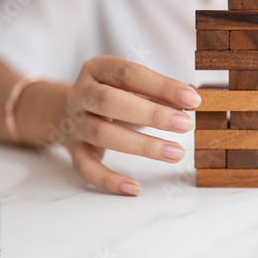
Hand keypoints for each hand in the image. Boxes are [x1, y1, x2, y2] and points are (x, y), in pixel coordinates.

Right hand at [63, 56, 200, 195]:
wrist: (65, 111)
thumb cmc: (113, 97)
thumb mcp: (133, 87)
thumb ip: (158, 93)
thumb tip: (189, 102)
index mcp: (98, 69)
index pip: (129, 74)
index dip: (162, 86)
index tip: (192, 99)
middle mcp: (81, 94)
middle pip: (111, 102)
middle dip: (153, 115)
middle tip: (185, 125)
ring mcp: (75, 123)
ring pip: (102, 134)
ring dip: (143, 146)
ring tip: (176, 153)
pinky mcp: (73, 150)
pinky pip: (87, 168)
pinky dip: (109, 180)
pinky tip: (135, 188)